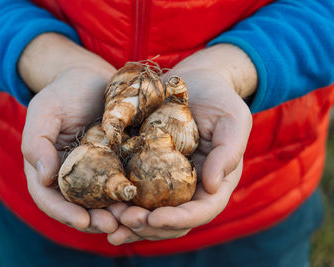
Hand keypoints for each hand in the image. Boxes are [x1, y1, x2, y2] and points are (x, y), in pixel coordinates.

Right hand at [20, 33, 118, 232]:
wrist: (93, 78)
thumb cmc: (64, 91)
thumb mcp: (45, 110)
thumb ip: (36, 141)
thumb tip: (43, 178)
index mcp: (48, 167)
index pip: (49, 197)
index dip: (64, 213)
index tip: (82, 220)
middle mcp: (71, 175)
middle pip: (79, 206)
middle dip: (95, 220)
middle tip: (113, 227)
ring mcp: (96, 171)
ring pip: (103, 201)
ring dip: (116, 214)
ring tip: (131, 220)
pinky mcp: (117, 164)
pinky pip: (122, 183)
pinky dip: (131, 196)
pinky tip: (144, 201)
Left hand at [107, 44, 255, 244]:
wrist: (194, 82)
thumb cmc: (218, 98)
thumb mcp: (232, 119)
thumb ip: (229, 151)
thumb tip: (212, 186)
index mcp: (214, 181)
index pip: (201, 211)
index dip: (178, 220)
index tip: (154, 219)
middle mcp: (190, 187)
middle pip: (172, 221)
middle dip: (148, 226)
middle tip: (124, 221)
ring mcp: (167, 181)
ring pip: (150, 213)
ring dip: (129, 222)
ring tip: (108, 220)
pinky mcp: (147, 169)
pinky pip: (133, 193)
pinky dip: (119, 203)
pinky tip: (102, 206)